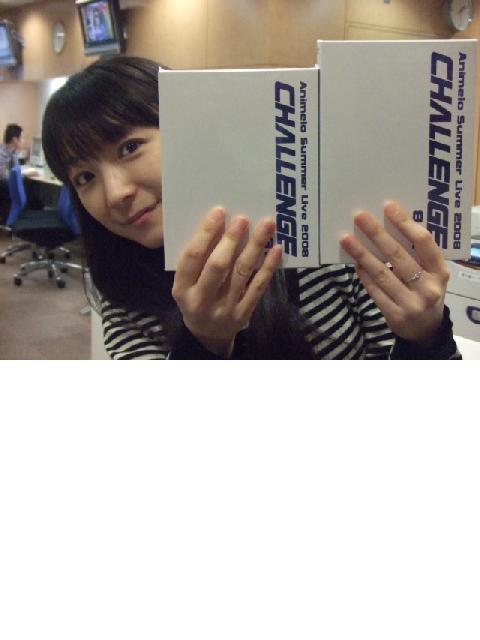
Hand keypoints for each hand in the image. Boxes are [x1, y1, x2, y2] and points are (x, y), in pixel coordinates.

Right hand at [172, 207, 282, 356]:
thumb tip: (219, 222)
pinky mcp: (243, 313)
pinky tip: (276, 249)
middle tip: (243, 218)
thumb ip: (197, 259)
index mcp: (182, 288)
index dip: (205, 232)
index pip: (192, 257)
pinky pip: (258, 287)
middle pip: (217, 265)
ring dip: (255, 246)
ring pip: (241, 272)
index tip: (219, 212)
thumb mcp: (187, 283)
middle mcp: (201, 299)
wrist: (207, 336)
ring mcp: (224, 308)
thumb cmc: (196, 298)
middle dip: (231, 239)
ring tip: (267, 224)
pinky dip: (268, 267)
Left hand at [340, 201, 449, 345]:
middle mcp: (428, 287)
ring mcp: (412, 304)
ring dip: (362, 254)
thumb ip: (418, 255)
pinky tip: (354, 262)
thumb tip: (388, 225)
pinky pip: (375, 291)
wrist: (426, 332)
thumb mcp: (432, 274)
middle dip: (377, 234)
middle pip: (399, 256)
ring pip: (382, 274)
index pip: (423, 242)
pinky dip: (363, 275)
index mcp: (440, 271)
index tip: (388, 206)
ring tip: (346, 238)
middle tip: (360, 216)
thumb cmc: (425, 292)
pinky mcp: (395, 316)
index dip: (405, 223)